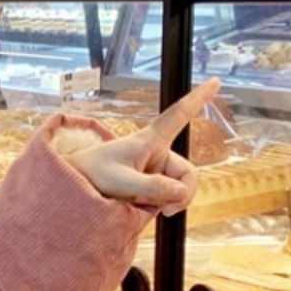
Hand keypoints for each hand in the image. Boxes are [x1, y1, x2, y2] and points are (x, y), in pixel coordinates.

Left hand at [64, 79, 221, 215]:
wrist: (75, 185)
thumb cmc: (91, 174)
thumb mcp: (120, 181)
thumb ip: (152, 187)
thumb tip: (180, 193)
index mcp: (150, 140)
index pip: (178, 115)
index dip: (198, 99)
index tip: (215, 81)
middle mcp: (157, 153)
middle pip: (188, 174)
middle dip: (181, 195)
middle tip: (166, 209)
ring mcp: (155, 170)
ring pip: (179, 191)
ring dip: (166, 203)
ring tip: (141, 204)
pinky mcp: (151, 184)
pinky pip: (167, 199)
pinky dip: (158, 206)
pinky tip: (140, 206)